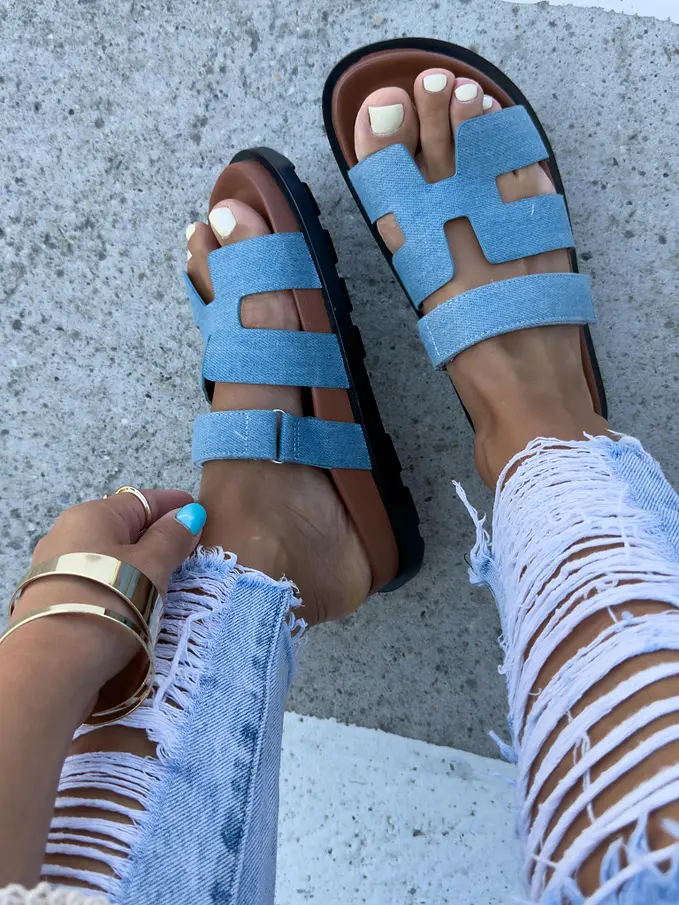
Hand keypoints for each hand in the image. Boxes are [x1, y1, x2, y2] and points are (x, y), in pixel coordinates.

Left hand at [7, 490, 206, 699]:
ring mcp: (57, 569)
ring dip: (140, 562)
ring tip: (170, 576)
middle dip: (156, 534)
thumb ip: (171, 538)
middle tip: (190, 546)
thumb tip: (188, 515)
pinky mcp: (55, 600)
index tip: (199, 511)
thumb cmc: (109, 602)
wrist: (50, 667)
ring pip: (109, 555)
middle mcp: (67, 534)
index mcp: (91, 515)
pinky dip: (122, 582)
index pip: (140, 500)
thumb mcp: (151, 566)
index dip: (172, 504)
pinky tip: (138, 599)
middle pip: (122, 527)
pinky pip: (98, 579)